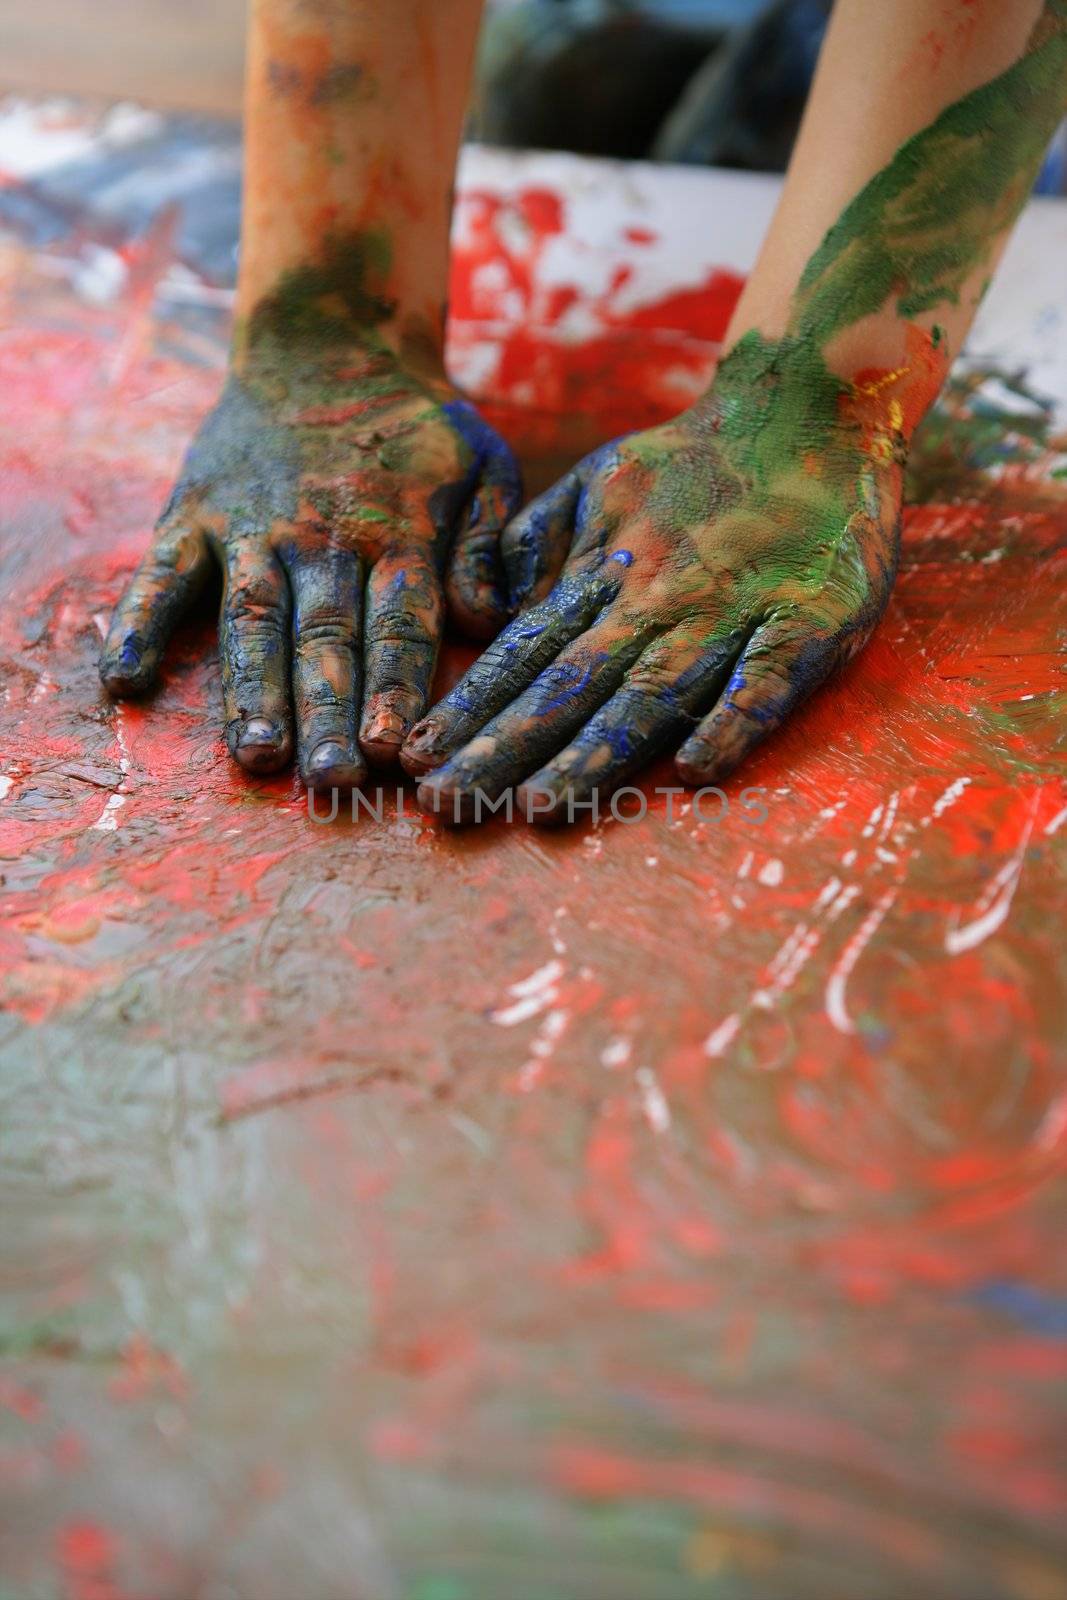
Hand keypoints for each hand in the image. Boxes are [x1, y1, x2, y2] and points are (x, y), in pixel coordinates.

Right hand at [99, 336, 520, 787]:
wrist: (328, 342)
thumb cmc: (416, 426)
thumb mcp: (481, 465)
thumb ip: (488, 544)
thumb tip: (490, 621)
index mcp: (399, 531)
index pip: (398, 624)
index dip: (393, 688)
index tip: (391, 750)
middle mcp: (324, 536)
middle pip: (326, 637)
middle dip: (329, 713)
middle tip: (331, 781)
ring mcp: (254, 526)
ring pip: (253, 618)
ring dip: (253, 689)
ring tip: (256, 754)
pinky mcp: (196, 513)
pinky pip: (163, 572)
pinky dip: (140, 621)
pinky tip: (125, 679)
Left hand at [400, 335, 902, 822]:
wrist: (812, 406)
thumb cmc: (696, 462)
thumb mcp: (599, 482)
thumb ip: (537, 544)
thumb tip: (483, 611)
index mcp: (606, 572)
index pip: (524, 652)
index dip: (470, 708)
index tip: (416, 761)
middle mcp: (658, 598)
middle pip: (572, 684)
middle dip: (505, 748)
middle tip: (448, 805)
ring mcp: (732, 612)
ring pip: (654, 692)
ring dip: (597, 753)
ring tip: (541, 809)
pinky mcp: (807, 622)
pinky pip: (767, 679)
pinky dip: (734, 721)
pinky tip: (697, 772)